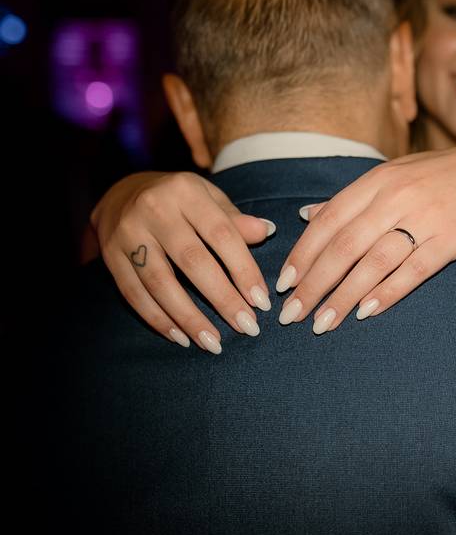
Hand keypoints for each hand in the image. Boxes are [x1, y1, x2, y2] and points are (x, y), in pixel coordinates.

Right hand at [91, 171, 273, 352]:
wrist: (121, 193)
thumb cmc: (180, 200)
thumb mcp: (209, 197)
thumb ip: (235, 219)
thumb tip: (267, 231)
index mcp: (186, 192)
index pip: (222, 234)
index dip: (244, 270)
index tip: (262, 301)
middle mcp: (154, 210)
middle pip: (193, 261)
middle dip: (222, 299)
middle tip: (247, 326)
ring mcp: (128, 234)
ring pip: (161, 283)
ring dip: (189, 317)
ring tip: (213, 342)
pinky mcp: (110, 256)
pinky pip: (134, 294)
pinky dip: (158, 319)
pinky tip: (181, 337)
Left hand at [275, 142, 455, 333]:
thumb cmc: (446, 177)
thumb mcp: (397, 174)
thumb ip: (354, 198)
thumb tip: (307, 214)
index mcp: (379, 180)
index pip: (329, 220)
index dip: (303, 254)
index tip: (284, 284)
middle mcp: (397, 197)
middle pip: (344, 246)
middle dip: (313, 284)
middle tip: (291, 315)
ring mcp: (425, 218)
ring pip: (373, 262)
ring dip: (343, 297)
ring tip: (322, 324)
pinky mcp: (451, 239)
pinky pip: (413, 271)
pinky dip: (387, 293)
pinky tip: (366, 313)